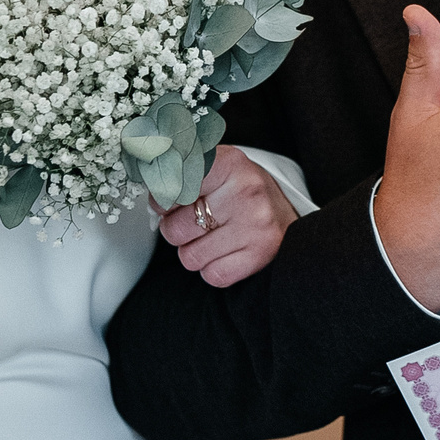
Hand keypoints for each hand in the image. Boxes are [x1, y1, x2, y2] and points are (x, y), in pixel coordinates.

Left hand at [158, 146, 297, 287]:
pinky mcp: (259, 255)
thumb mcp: (217, 169)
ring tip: (210, 238)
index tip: (167, 202)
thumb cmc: (243, 193)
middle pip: (175, 228)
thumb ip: (181, 176)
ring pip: (189, 257)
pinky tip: (224, 253)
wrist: (289, 217)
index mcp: (230, 164)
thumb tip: (150, 196)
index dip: (162, 201)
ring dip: (193, 252)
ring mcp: (254, 226)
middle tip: (192, 224)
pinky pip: (212, 275)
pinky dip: (212, 269)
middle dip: (176, 231)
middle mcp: (244, 193)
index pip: (173, 188)